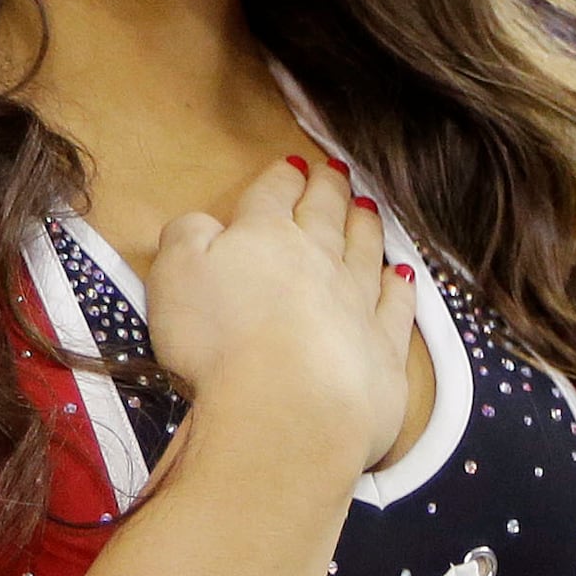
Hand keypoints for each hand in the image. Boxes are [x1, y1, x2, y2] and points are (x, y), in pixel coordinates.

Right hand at [140, 155, 413, 475]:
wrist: (287, 410)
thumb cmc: (219, 341)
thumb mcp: (174, 275)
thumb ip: (186, 237)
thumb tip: (202, 224)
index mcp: (265, 237)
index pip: (275, 197)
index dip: (282, 178)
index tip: (292, 165)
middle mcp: (319, 260)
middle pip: (326, 216)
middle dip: (329, 190)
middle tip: (337, 172)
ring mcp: (357, 303)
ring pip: (365, 252)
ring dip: (366, 227)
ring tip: (368, 208)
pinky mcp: (383, 350)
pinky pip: (395, 308)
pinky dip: (399, 289)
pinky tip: (401, 276)